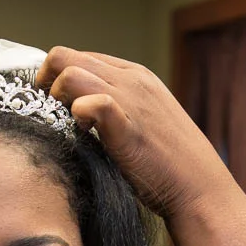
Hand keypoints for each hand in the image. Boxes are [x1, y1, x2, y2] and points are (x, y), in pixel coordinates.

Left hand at [36, 47, 236, 218]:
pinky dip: (78, 113)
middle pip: (64, 56)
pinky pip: (93, 102)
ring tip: (66, 125)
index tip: (49, 106)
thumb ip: (114, 108)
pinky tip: (83, 133)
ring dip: (56, 98)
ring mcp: (131, 99)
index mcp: (134, 75)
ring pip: (69, 72)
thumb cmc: (169, 164)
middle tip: (48, 114)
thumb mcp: (142, 121)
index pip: (78, 56)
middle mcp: (131, 79)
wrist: (200, 190)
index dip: (54, 78)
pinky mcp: (129, 126)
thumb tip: (75, 110)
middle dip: (45, 83)